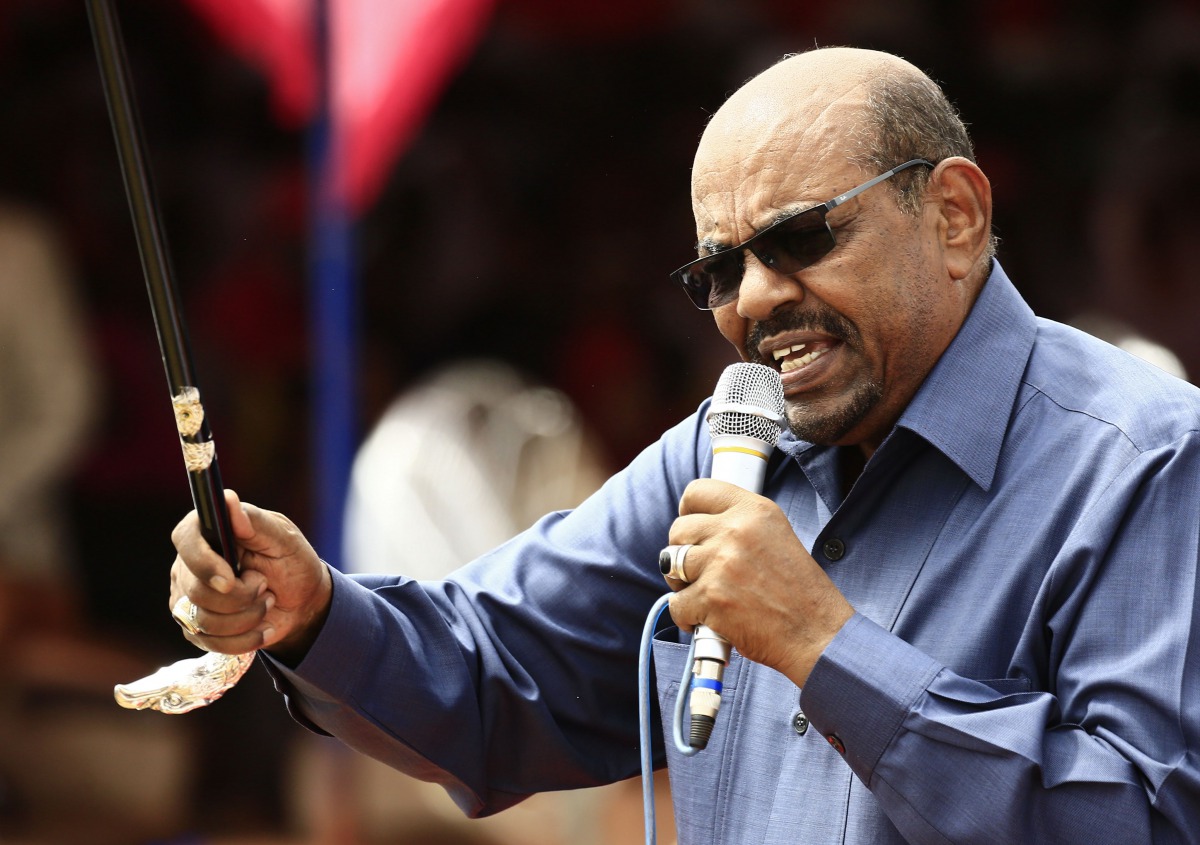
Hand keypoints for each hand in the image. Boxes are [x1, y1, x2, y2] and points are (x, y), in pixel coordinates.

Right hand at [169, 489, 331, 665]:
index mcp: (208, 532)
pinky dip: (244, 639)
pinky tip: (262, 627)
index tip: (230, 579)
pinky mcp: (193, 626)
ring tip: (266, 602)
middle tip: (264, 586)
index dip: (204, 562)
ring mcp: (186, 596)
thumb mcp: (284, 539)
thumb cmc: (292, 563)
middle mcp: (189, 563)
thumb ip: (255, 521)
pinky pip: (210, 642)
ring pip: (203, 620)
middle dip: (241, 596)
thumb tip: (228, 500)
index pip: (184, 538)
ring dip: (247, 617)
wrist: (300, 603)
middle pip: (196, 589)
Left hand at [665, 479, 853, 686]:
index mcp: (755, 510)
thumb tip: (696, 526)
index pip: (698, 491)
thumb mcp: (776, 536)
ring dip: (680, 583)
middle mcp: (736, 530)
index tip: (690, 528)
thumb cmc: (799, 592)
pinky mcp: (712, 597)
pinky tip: (708, 620)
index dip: (687, 511)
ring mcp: (722, 563)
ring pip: (670, 563)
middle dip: (681, 552)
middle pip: (678, 529)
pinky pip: (675, 603)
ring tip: (702, 595)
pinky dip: (687, 617)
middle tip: (699, 573)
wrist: (817, 634)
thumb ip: (739, 525)